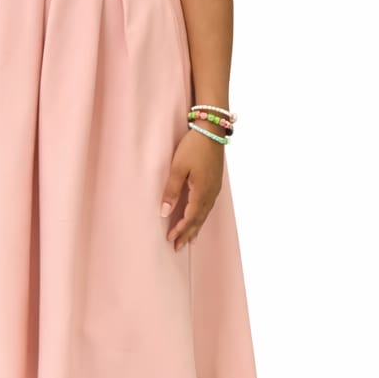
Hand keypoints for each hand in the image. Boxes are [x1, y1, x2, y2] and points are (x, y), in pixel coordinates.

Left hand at [160, 130, 223, 250]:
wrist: (212, 130)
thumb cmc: (194, 146)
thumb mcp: (178, 167)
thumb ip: (171, 191)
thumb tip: (163, 212)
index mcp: (202, 192)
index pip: (190, 217)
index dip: (180, 230)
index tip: (170, 240)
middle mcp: (211, 193)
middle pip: (199, 219)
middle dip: (188, 234)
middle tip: (178, 247)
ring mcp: (215, 188)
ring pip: (205, 214)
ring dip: (196, 227)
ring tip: (189, 239)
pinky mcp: (215, 182)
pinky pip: (208, 206)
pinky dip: (201, 216)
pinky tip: (198, 217)